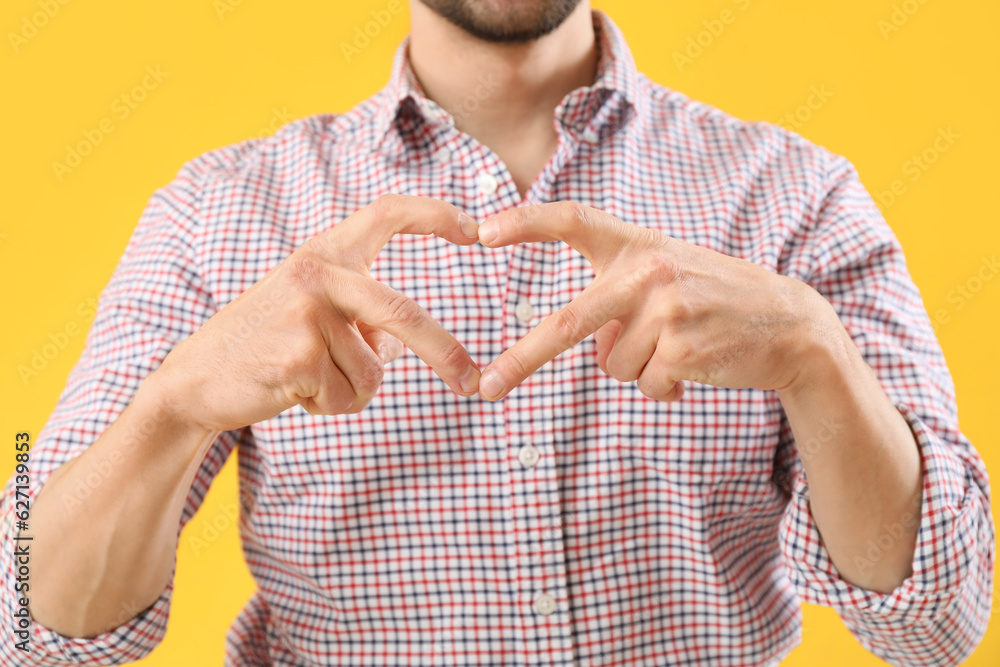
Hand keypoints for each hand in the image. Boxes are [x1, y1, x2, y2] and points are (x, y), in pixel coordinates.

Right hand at [151, 194, 482, 431]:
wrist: (196, 381)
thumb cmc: (264, 346)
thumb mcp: (314, 314)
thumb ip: (362, 317)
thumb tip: (403, 342)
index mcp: (325, 254)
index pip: (387, 214)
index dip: (435, 215)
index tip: (475, 230)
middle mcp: (318, 273)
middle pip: (404, 314)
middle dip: (444, 353)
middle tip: (472, 382)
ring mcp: (307, 313)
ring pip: (374, 370)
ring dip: (350, 389)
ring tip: (306, 378)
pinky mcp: (299, 355)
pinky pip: (348, 394)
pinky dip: (330, 405)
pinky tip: (293, 391)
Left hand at [475, 202, 837, 401]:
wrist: (791, 324)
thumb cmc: (715, 300)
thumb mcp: (668, 276)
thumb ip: (619, 295)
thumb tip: (588, 346)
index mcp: (638, 244)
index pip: (574, 219)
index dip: (525, 222)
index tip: (480, 233)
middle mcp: (648, 270)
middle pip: (566, 324)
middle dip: (521, 360)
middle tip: (486, 387)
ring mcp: (667, 308)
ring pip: (613, 366)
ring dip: (639, 369)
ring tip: (679, 349)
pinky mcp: (684, 347)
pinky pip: (646, 385)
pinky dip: (664, 387)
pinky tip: (695, 367)